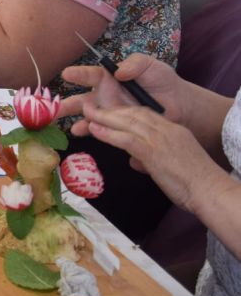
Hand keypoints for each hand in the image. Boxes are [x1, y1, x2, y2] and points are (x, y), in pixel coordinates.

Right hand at [59, 54, 183, 130]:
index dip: (79, 75)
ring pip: (89, 117)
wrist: (181, 105)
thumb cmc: (162, 81)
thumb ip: (135, 64)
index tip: (66, 74)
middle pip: (82, 100)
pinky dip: (92, 132)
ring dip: (77, 120)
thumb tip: (119, 72)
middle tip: (54, 107)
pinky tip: (82, 133)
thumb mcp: (151, 66)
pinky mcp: (119, 128)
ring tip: (68, 125)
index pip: (92, 76)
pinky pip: (102, 131)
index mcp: (111, 79)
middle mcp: (106, 97)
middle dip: (67, 104)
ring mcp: (111, 114)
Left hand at [82, 103, 220, 212]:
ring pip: (127, 122)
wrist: (210, 190)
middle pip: (133, 114)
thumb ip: (153, 159)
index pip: (144, 114)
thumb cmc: (194, 184)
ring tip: (86, 113)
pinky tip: (95, 129)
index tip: (108, 110)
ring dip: (104, 117)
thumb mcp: (173, 164)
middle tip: (90, 105)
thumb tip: (136, 162)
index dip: (123, 111)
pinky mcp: (154, 152)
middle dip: (110, 109)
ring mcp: (160, 139)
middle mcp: (166, 130)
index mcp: (173, 131)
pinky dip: (108, 133)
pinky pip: (126, 138)